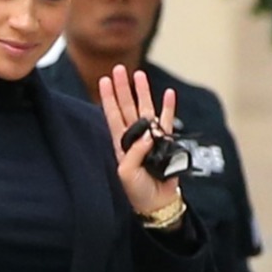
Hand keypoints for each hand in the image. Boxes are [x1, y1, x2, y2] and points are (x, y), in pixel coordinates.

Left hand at [99, 65, 179, 216]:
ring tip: (139, 75)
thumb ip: (134, 154)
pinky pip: (168, 122)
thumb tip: (148, 135)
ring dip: (142, 93)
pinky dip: (168, 108)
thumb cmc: (137, 191)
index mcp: (120, 143)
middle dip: (122, 88)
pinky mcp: (166, 143)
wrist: (156, 202)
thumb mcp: (126, 174)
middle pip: (127, 107)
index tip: (103, 81)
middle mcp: (134, 137)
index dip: (108, 98)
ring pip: (145, 110)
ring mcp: (150, 138)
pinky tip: (168, 94)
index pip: (113, 115)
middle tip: (119, 69)